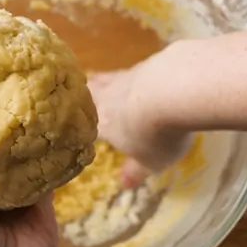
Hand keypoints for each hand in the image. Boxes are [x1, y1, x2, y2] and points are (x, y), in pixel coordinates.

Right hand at [88, 49, 193, 188]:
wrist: (176, 89)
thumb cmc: (157, 135)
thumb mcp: (151, 161)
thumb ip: (137, 171)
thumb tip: (125, 185)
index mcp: (104, 123)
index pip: (85, 124)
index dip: (78, 125)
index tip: (71, 124)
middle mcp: (110, 97)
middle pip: (91, 94)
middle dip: (85, 96)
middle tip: (78, 92)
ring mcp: (129, 76)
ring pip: (110, 77)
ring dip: (104, 79)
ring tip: (97, 77)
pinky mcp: (150, 61)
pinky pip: (136, 69)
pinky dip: (135, 73)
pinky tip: (143, 73)